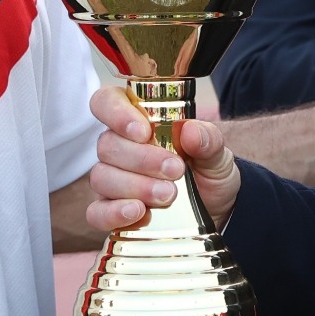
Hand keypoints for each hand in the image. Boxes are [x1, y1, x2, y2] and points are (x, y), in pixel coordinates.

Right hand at [85, 87, 241, 234]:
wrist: (217, 210)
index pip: (107, 102)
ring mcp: (111, 181)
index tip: (143, 132)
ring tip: (168, 194)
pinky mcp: (111, 212)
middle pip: (108, 145)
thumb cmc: (207, 172)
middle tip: (175, 169)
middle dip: (142, 159)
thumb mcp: (216, 153)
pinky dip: (114, 213)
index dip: (117, 113)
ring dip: (136, 186)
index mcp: (137, 122)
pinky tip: (137, 212)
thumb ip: (207, 139)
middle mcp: (119, 149)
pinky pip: (97, 212)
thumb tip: (190, 131)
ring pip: (102, 177)